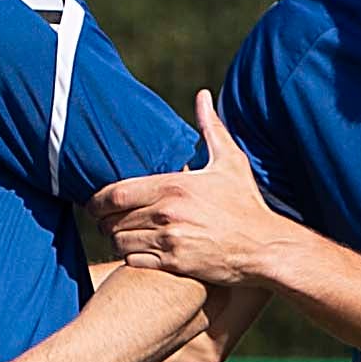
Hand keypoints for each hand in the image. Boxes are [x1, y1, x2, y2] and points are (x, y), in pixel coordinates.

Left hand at [96, 93, 281, 289]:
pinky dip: (130, 255)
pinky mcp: (174, 265)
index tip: (95, 202)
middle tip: (104, 219)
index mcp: (174, 186)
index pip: (116, 192)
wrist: (265, 247)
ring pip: (119, 240)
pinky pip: (133, 260)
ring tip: (120, 234)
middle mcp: (167, 213)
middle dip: (103, 220)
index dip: (97, 200)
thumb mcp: (230, 162)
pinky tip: (137, 251)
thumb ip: (210, 129)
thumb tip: (203, 96)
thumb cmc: (247, 204)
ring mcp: (169, 241)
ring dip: (115, 238)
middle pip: (112, 218)